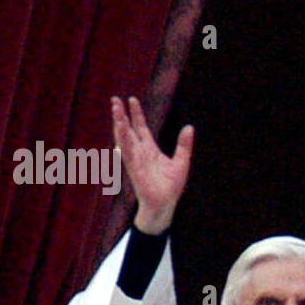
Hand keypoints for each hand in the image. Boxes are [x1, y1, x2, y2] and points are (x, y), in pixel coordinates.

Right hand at [111, 95, 193, 234]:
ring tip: (115, 109)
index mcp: (150, 149)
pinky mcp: (133, 168)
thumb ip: (184, 145)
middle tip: (115, 100)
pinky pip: (127, 151)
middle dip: (121, 115)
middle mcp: (140, 152)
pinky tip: (119, 128)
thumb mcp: (181, 161)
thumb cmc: (171, 186)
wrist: (165, 204)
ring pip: (124, 138)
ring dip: (119, 124)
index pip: (141, 128)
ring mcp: (135, 159)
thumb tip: (189, 127)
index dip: (136, 114)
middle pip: (129, 129)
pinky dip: (123, 140)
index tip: (131, 100)